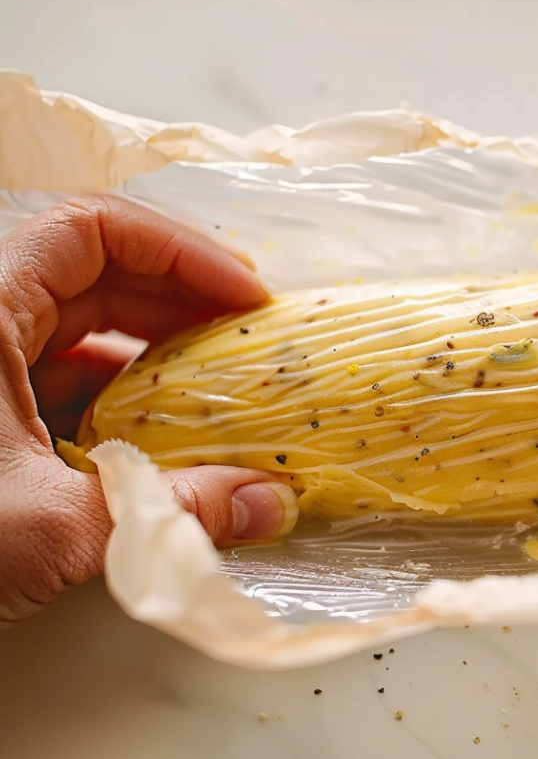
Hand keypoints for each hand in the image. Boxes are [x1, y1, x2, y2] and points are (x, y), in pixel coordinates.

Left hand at [0, 196, 296, 622]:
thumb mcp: (47, 528)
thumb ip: (169, 513)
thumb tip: (268, 504)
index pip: (90, 230)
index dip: (178, 249)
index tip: (243, 292)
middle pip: (96, 274)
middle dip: (182, 301)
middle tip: (250, 339)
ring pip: (80, 329)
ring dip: (157, 352)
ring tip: (221, 388)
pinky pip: (61, 382)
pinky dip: (120, 399)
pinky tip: (165, 439)